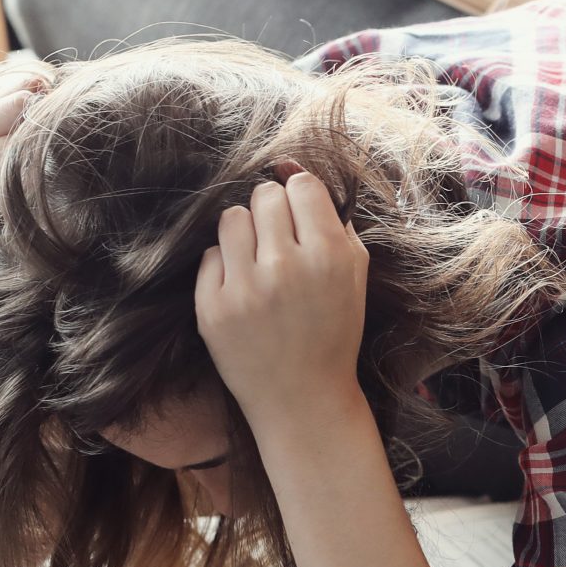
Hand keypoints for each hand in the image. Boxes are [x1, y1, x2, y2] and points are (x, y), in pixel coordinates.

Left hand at [196, 170, 370, 429]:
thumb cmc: (332, 331)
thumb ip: (334, 221)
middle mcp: (287, 267)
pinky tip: (243, 289)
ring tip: (258, 261)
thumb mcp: (354, 276)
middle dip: (273, 213)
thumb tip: (293, 169)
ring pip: (232, 217)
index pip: (301, 186)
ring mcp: (246, 287)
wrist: (302, 398)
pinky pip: (211, 254)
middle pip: (265, 195)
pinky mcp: (212, 307)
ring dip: (245, 233)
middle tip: (279, 243)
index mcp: (329, 256)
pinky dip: (226, 266)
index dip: (300, 198)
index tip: (301, 219)